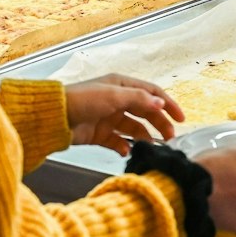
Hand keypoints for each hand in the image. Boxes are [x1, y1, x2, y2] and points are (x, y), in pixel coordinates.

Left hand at [65, 74, 182, 154]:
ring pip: (134, 127)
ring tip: (153, 146)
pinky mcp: (100, 134)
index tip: (180, 119)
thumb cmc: (82, 100)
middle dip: (159, 124)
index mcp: (122, 85)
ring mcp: (109, 117)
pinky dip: (125, 146)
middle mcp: (117, 100)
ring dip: (145, 136)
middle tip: (170, 138)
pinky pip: (118, 141)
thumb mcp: (113, 96)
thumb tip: (161, 103)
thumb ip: (139, 99)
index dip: (167, 104)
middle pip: (145, 111)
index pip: (151, 93)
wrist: (55, 117)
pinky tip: (127, 151)